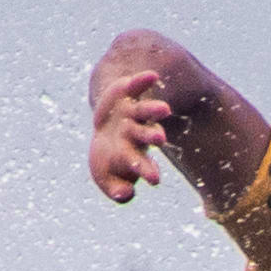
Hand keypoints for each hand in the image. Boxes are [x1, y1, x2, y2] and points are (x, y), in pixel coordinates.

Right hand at [87, 62, 175, 203]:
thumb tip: (126, 194)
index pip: (139, 163)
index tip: (154, 179)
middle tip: (161, 139)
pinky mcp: (126, 93)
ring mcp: (132, 113)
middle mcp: (135, 133)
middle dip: (152, 137)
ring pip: (145, 111)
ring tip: (166, 109)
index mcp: (130, 154)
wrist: (106, 127)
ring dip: (154, 110)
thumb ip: (114, 190)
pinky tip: (154, 76)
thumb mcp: (104, 177)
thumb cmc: (108, 158)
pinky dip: (143, 81)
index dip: (146, 170)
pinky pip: (136, 86)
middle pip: (145, 135)